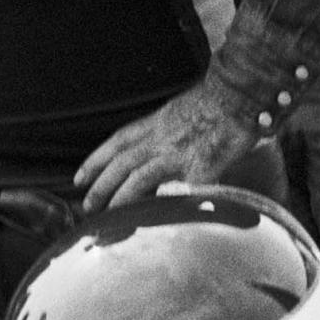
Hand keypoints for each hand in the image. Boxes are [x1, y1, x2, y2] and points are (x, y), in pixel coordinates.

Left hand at [75, 82, 259, 213]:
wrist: (241, 95)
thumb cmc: (217, 101)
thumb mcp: (181, 110)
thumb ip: (167, 129)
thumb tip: (159, 146)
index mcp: (156, 123)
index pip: (117, 142)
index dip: (95, 160)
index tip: (79, 178)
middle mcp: (160, 139)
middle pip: (121, 164)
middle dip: (100, 186)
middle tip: (87, 206)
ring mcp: (178, 154)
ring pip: (138, 179)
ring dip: (120, 199)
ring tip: (108, 217)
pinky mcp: (200, 168)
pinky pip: (179, 192)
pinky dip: (166, 207)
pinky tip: (154, 224)